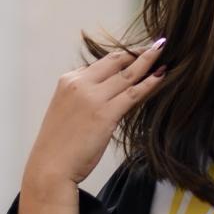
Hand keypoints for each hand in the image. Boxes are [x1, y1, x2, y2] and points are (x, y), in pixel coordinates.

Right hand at [23, 39, 167, 195]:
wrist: (50, 167)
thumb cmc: (59, 145)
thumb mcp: (67, 110)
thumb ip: (84, 95)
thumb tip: (108, 90)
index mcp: (68, 80)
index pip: (102, 62)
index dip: (124, 56)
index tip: (139, 51)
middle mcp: (80, 84)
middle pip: (116, 61)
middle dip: (138, 52)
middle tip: (157, 45)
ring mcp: (93, 98)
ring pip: (127, 74)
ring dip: (148, 60)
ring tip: (163, 50)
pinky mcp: (105, 114)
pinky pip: (134, 93)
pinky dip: (150, 82)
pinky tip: (162, 74)